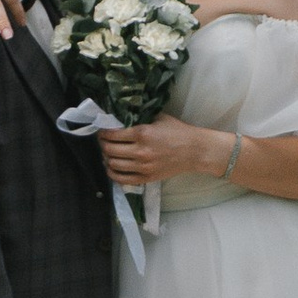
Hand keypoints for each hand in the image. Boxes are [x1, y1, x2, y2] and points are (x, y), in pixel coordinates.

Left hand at [99, 117, 225, 187]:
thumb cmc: (178, 132)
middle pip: (109, 150)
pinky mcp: (146, 178)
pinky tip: (112, 167)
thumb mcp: (158, 118)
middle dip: (102, 145)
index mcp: (142, 133)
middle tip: (104, 141)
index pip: (112, 134)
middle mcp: (140, 151)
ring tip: (108, 153)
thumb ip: (139, 119)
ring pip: (113, 164)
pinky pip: (122, 179)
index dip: (103, 132)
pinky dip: (112, 173)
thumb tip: (120, 119)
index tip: (102, 131)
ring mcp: (143, 167)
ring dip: (106, 158)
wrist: (195, 151)